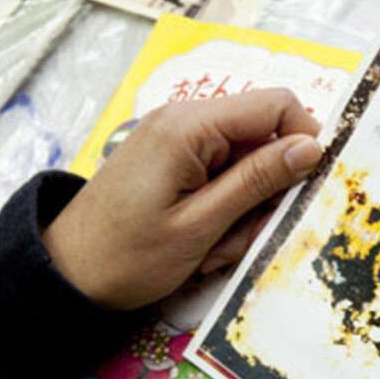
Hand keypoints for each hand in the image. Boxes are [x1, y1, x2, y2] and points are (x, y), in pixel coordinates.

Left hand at [40, 89, 322, 309]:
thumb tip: (312, 148)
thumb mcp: (201, 225)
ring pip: (245, 161)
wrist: (66, 274)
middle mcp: (183, 119)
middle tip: (242, 236)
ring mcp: (175, 139)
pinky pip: (220, 175)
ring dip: (244, 208)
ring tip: (212, 246)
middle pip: (262, 136)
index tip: (303, 191)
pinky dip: (223, 209)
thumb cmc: (126, 256)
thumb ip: (258, 181)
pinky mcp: (171, 160)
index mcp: (190, 125)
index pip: (276, 104)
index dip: (303, 142)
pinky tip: (202, 241)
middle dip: (267, 189)